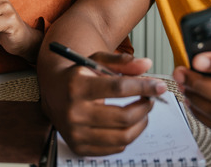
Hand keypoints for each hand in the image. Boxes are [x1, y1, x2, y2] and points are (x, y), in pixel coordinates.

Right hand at [45, 51, 166, 155]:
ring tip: (142, 112)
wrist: (52, 93)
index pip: (118, 88)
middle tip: (149, 100)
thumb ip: (122, 62)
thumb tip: (146, 65)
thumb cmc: (78, 76)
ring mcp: (75, 132)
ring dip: (141, 124)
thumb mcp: (96, 61)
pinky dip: (127, 137)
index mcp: (77, 86)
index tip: (158, 86)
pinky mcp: (79, 147)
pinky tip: (127, 124)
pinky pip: (114, 148)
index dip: (143, 87)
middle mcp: (74, 111)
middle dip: (145, 107)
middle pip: (123, 117)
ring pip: (122, 137)